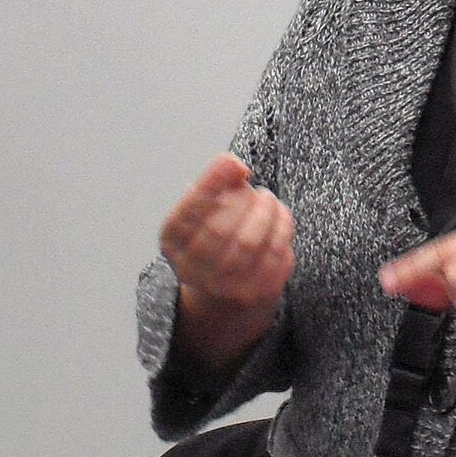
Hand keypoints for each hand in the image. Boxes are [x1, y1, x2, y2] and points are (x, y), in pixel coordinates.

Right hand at [160, 153, 294, 367]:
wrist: (224, 295)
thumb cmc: (211, 240)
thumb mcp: (199, 216)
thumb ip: (213, 188)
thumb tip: (236, 167)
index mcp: (172, 244)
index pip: (187, 213)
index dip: (210, 184)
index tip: (232, 161)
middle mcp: (192, 271)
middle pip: (219, 230)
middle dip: (244, 201)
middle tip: (257, 189)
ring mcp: (225, 287)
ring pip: (250, 243)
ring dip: (266, 213)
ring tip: (269, 200)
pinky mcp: (258, 294)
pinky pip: (276, 256)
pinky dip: (283, 229)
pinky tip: (280, 217)